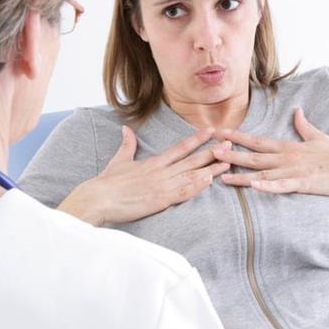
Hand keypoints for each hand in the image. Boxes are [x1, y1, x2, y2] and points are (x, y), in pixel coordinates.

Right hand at [60, 126, 230, 224]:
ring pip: (191, 174)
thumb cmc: (107, 183)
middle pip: (191, 159)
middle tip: (230, 144)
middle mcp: (161, 171)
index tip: (211, 131)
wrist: (98, 198)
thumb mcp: (119, 160)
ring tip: (228, 162)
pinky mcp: (160, 199)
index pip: (180, 148)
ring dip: (211, 168)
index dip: (196, 139)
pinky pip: (182, 192)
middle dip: (212, 151)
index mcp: (153, 163)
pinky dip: (196, 185)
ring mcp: (162, 185)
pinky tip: (210, 180)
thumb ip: (127, 145)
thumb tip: (126, 129)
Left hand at [213, 107, 328, 195]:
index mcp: (288, 147)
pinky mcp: (302, 183)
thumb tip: (297, 110)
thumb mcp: (317, 136)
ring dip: (241, 174)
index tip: (220, 133)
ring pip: (262, 173)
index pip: (257, 141)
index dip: (238, 137)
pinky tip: (253, 186)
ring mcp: (293, 171)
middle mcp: (286, 157)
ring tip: (221, 174)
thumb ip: (303, 125)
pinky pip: (281, 186)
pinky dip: (267, 186)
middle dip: (231, 153)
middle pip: (253, 156)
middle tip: (210, 150)